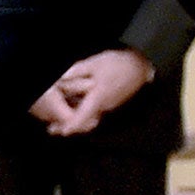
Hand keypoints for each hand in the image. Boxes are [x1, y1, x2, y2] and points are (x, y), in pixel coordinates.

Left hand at [35, 48, 154, 135]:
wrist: (140, 67)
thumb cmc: (118, 64)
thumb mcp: (96, 63)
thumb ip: (78, 70)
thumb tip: (62, 76)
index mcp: (99, 97)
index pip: (84, 115)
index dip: (74, 125)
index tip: (64, 132)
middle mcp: (104, 105)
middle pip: (86, 120)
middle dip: (71, 126)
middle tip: (55, 129)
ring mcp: (109, 106)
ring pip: (91, 117)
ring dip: (77, 121)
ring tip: (61, 125)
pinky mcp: (111, 103)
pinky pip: (96, 112)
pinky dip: (85, 115)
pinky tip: (76, 111)